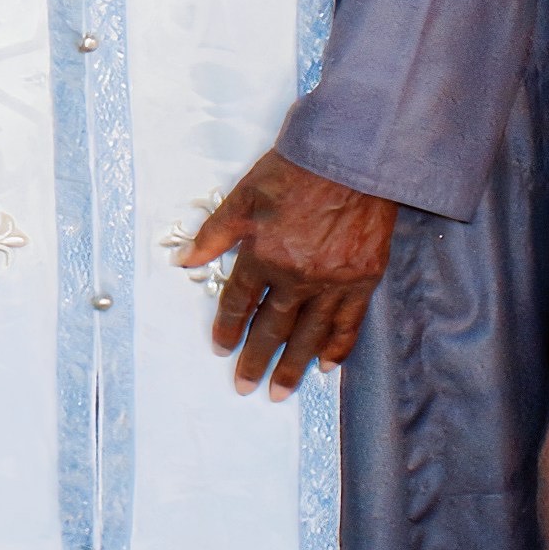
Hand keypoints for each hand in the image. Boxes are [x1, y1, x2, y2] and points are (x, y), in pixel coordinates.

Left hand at [177, 146, 399, 398]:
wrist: (352, 156)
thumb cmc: (295, 171)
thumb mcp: (243, 196)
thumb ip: (214, 234)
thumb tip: (184, 260)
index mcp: (263, 256)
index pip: (240, 303)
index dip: (227, 328)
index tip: (221, 348)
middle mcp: (297, 277)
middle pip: (272, 329)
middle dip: (255, 361)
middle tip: (244, 386)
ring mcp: (333, 282)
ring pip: (309, 335)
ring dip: (293, 368)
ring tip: (280, 392)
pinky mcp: (364, 279)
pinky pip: (349, 324)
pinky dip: (338, 348)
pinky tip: (326, 367)